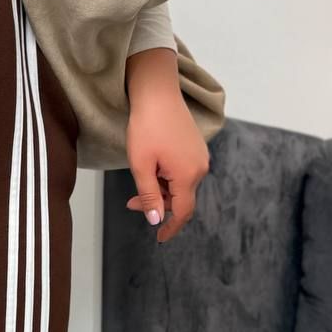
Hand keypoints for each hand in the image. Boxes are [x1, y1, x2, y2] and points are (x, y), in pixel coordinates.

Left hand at [123, 47, 209, 243]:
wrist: (157, 94)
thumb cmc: (146, 128)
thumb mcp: (141, 166)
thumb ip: (149, 196)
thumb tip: (156, 220)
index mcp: (188, 175)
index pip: (183, 212)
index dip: (171, 227)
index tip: (159, 237)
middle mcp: (200, 167)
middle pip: (181, 199)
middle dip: (158, 205)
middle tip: (130, 202)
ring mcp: (200, 156)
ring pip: (181, 185)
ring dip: (160, 190)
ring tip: (139, 181)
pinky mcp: (196, 147)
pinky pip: (183, 171)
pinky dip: (167, 177)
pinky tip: (151, 168)